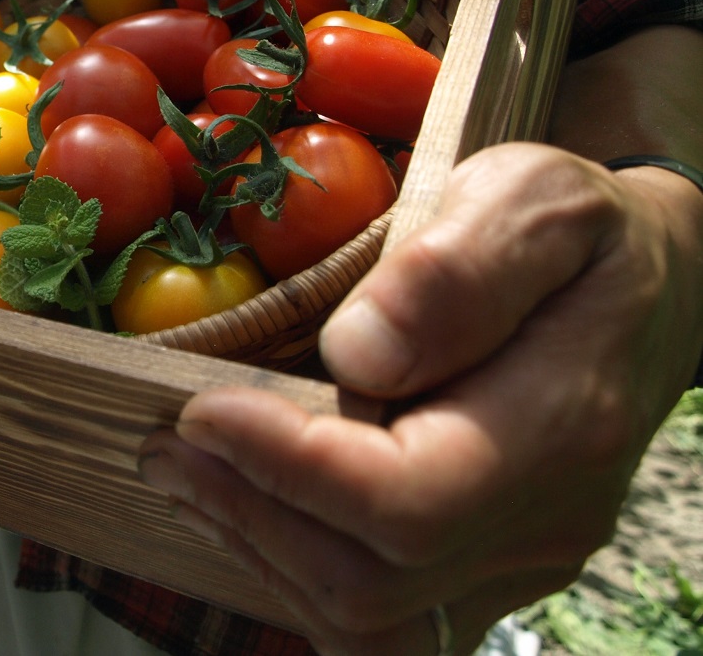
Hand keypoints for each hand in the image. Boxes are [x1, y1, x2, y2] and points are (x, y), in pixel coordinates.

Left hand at [137, 142, 702, 655]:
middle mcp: (541, 519)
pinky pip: (382, 616)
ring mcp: (515, 559)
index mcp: (559, 424)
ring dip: (255, 547)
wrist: (648, 289)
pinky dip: (294, 570)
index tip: (202, 407)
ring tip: (180, 468)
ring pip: (369, 619)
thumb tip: (357, 351)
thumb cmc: (580, 232)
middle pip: (372, 580)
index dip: (289, 468)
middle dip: (247, 511)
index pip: (407, 502)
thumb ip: (457, 270)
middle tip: (165, 437)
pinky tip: (242, 504)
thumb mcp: (535, 200)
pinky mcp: (484, 569)